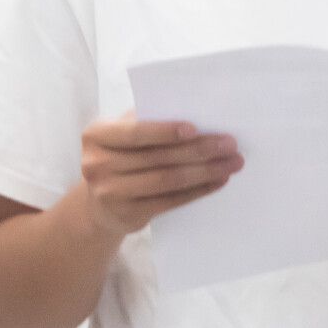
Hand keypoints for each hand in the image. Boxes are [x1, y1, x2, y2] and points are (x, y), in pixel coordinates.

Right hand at [74, 111, 243, 239]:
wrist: (99, 203)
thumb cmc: (120, 155)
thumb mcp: (122, 133)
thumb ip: (147, 120)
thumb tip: (197, 111)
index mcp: (96, 135)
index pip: (134, 132)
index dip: (165, 131)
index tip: (195, 128)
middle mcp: (97, 165)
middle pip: (157, 157)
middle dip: (198, 149)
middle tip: (229, 144)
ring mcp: (111, 194)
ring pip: (167, 180)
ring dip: (204, 171)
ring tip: (231, 163)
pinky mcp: (128, 215)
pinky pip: (170, 201)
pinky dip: (197, 191)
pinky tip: (217, 181)